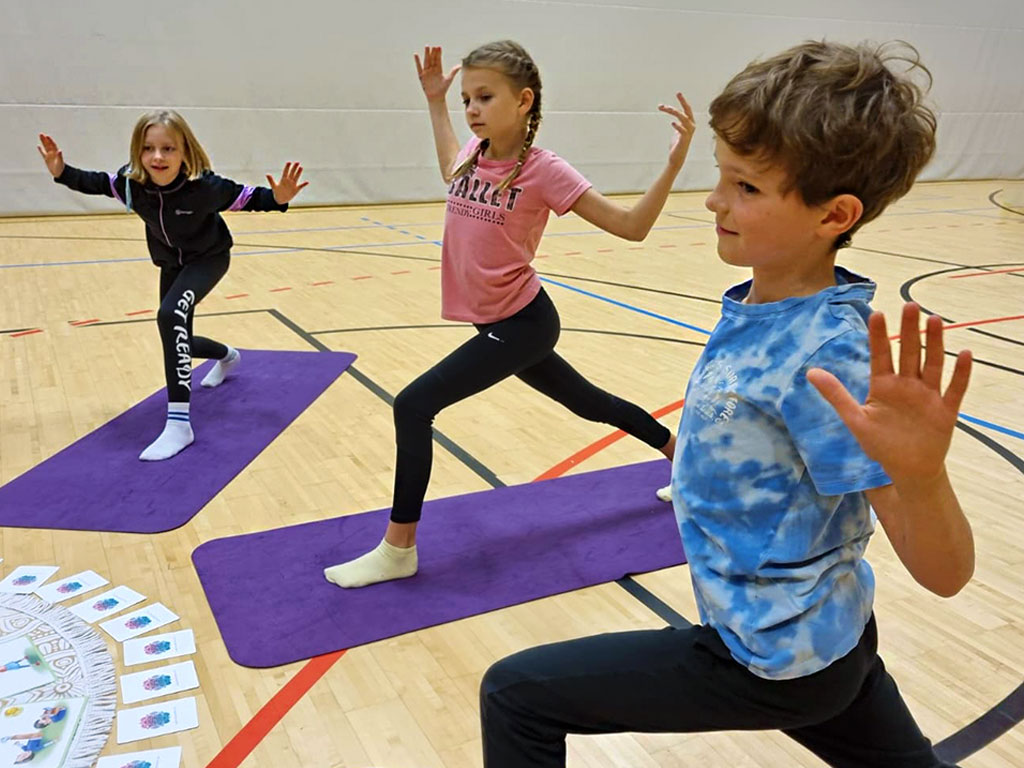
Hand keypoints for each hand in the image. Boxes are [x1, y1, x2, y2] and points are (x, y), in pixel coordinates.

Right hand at [37, 133, 64, 176]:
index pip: (53, 145)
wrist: (60, 174)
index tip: (47, 136)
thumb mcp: (60, 162)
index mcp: (56, 153)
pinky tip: (38, 146)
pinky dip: (41, 150)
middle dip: (45, 139)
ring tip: (40, 136)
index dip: (50, 140)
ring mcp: (49, 155)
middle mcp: (53, 153)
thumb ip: (59, 156)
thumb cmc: (61, 168)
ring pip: (45, 147)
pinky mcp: (46, 159)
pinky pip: (43, 153)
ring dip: (43, 142)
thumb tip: (59, 150)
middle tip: (41, 133)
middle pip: (48, 144)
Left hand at [266, 162, 307, 203]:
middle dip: (294, 168)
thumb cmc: (276, 192)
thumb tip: (267, 174)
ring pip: (296, 177)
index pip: (285, 172)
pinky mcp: (296, 189)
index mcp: (283, 180)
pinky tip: (307, 182)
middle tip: (297, 162)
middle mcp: (289, 181)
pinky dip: (304, 184)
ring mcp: (293, 185)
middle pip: (292, 173)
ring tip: (301, 167)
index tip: (289, 162)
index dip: (287, 167)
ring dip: (298, 173)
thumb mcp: (274, 187)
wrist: (281, 199)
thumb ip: (271, 180)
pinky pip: (301, 186)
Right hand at [415, 46, 459, 102]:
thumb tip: (460, 65)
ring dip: (426, 54)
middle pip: (432, 59)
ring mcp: (427, 72)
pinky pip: (419, 67)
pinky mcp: (422, 76)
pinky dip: (417, 62)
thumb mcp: (449, 79)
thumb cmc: (443, 89)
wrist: (436, 97)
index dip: (438, 54)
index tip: (439, 47)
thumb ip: (453, 72)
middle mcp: (432, 69)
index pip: (438, 59)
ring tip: (427, 47)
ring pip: (426, 61)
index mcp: (438, 69)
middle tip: (433, 45)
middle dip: (433, 52)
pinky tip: (416, 55)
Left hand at [658, 93, 695, 169]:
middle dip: (683, 101)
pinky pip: (682, 130)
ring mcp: (688, 132)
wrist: (677, 157)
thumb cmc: (677, 145)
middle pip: (687, 111)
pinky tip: (672, 123)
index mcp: (689, 123)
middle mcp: (691, 126)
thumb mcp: (678, 131)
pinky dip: (678, 126)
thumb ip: (678, 124)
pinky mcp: (684, 139)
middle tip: (678, 93)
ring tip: (666, 108)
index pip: (687, 109)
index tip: (678, 93)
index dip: (683, 101)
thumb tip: (675, 119)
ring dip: (674, 112)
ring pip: (683, 118)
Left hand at [807, 303, 971, 485]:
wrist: (908, 470)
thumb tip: (810, 372)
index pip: (880, 355)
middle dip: (909, 331)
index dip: (879, 336)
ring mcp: (928, 396)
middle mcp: (907, 385)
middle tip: (911, 305)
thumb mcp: (855, 420)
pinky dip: (960, 373)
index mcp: (883, 385)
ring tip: (935, 321)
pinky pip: (955, 389)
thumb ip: (836, 395)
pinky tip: (965, 354)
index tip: (877, 313)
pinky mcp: (946, 410)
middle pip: (909, 353)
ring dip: (935, 344)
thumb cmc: (880, 444)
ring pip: (932, 365)